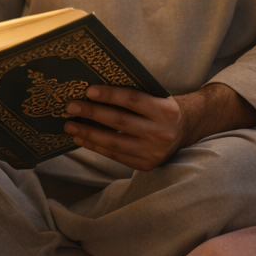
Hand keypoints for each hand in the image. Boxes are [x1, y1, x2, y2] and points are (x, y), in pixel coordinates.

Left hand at [62, 82, 255, 170]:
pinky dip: (96, 146)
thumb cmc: (162, 108)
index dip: (110, 95)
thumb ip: (134, 94)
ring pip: (114, 143)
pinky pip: (115, 156)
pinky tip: (82, 138)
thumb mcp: (156, 96)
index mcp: (165, 110)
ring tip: (70, 125)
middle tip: (71, 107)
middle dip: (92, 113)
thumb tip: (96, 90)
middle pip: (120, 122)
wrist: (185, 131)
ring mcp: (153, 152)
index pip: (133, 100)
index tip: (88, 90)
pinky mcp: (145, 165)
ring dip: (88, 133)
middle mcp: (161, 133)